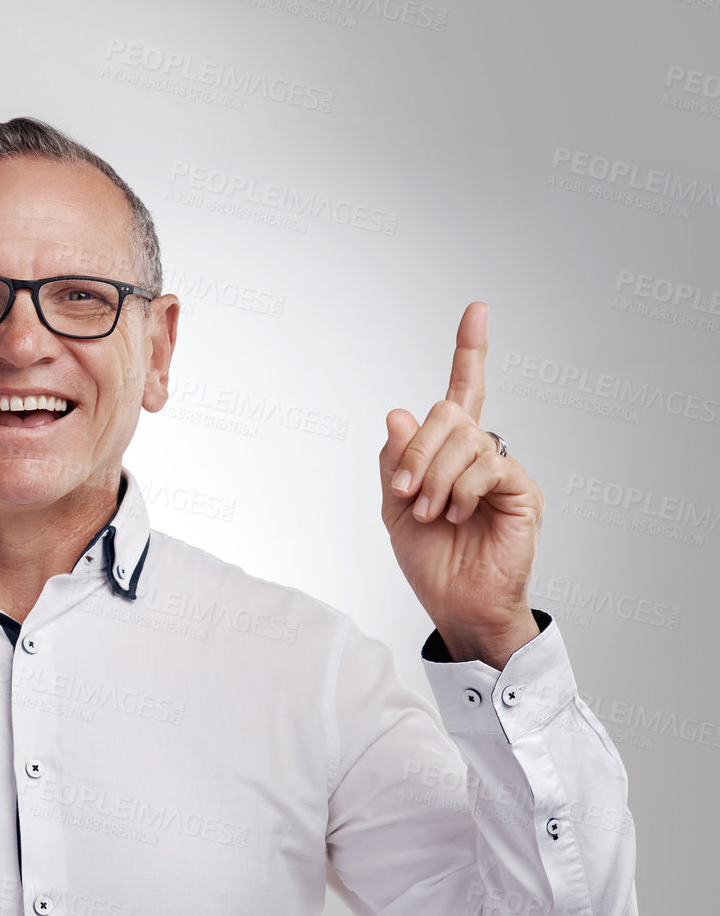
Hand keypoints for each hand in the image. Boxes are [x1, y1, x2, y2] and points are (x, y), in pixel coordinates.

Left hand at [378, 301, 542, 668]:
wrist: (455, 604)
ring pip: (465, 438)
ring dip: (433, 476)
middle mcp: (481, 453)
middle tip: (404, 492)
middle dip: (417, 448)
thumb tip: (398, 412)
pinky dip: (460, 488)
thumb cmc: (429, 559)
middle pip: (449, 412)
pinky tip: (453, 513)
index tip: (477, 310)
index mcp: (450, 452)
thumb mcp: (394, 506)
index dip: (469, 351)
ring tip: (427, 513)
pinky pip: (488, 464)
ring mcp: (503, 470)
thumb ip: (395, 459)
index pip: (462, 390)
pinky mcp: (522, 490)